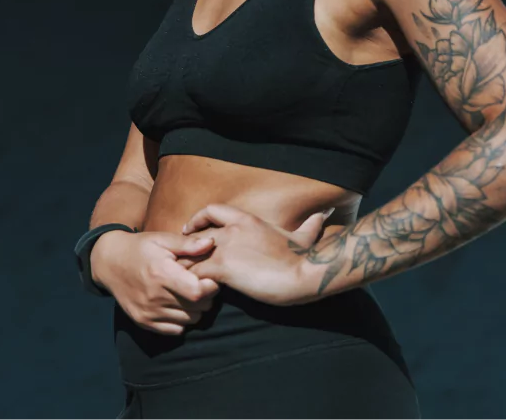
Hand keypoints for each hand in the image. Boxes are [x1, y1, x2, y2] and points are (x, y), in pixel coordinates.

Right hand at [90, 229, 220, 334]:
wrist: (109, 263)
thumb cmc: (140, 248)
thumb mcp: (162, 239)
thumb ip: (188, 244)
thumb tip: (211, 243)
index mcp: (161, 274)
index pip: (198, 292)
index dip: (211, 286)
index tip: (210, 278)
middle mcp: (154, 297)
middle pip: (197, 308)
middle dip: (207, 297)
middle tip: (202, 285)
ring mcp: (148, 312)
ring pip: (190, 320)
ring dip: (196, 309)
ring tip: (190, 294)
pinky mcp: (143, 321)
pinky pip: (175, 330)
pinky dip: (182, 320)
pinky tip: (178, 305)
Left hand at [181, 204, 332, 305]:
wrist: (302, 272)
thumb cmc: (303, 257)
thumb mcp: (304, 236)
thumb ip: (310, 224)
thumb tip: (324, 215)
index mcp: (246, 219)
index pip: (211, 210)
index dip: (198, 220)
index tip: (190, 229)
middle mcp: (231, 230)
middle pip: (195, 236)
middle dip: (186, 249)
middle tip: (181, 263)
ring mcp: (224, 248)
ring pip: (190, 255)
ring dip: (184, 269)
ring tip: (181, 283)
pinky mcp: (221, 268)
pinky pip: (194, 275)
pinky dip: (191, 284)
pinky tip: (195, 295)